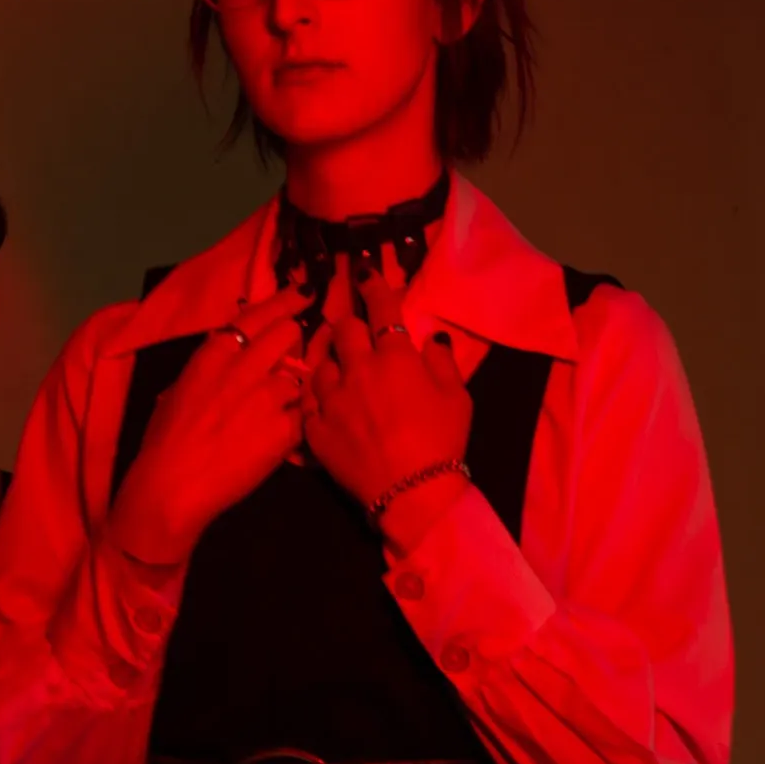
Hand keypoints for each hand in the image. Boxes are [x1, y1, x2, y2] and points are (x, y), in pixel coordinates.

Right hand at [107, 287, 326, 567]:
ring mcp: (267, 397)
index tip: (302, 293)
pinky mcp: (284, 429)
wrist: (172, 486)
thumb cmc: (164, 441)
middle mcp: (243, 367)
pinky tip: (277, 439)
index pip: (257, 315)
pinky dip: (295, 425)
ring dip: (292, 391)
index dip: (284, 301)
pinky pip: (302, 415)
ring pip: (298, 378)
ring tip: (274, 413)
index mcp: (213, 354)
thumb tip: (232, 359)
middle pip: (288, 335)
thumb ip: (211, 368)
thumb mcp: (179, 389)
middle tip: (289, 359)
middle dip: (292, 344)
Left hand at [304, 266, 470, 541]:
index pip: (381, 310)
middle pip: (341, 330)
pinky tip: (322, 401)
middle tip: (355, 334)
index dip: (372, 286)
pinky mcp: (314, 428)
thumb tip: (431, 338)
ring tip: (339, 373)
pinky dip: (314, 397)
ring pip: (319, 364)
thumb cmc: (442, 443)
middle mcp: (358, 370)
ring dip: (329, 363)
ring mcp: (332, 399)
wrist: (412, 492)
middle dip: (348, 326)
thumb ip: (442, 362)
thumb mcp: (457, 398)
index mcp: (395, 358)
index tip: (362, 271)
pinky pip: (306, 401)